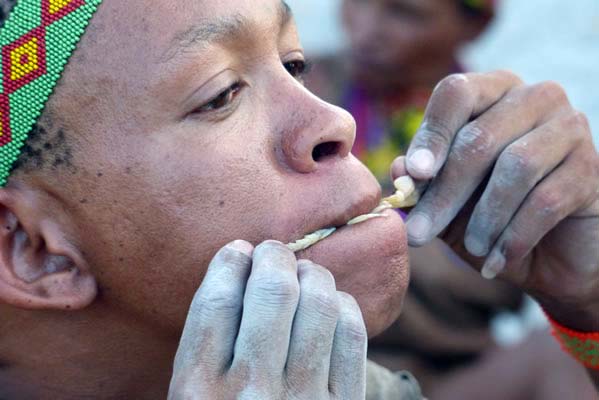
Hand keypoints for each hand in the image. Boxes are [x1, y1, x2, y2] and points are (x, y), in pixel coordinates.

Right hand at [168, 240, 366, 399]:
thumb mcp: (192, 398)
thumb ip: (206, 342)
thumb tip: (238, 263)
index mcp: (198, 392)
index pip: (217, 300)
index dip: (229, 261)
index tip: (237, 251)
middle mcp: (251, 394)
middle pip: (272, 290)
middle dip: (273, 256)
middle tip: (271, 253)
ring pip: (318, 302)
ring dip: (311, 273)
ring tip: (302, 273)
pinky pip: (351, 332)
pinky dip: (342, 305)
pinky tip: (329, 305)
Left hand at [391, 71, 598, 329]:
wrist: (549, 258)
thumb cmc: (489, 219)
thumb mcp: (446, 205)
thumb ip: (422, 184)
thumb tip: (399, 168)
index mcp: (492, 94)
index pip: (456, 93)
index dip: (432, 134)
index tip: (414, 174)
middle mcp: (534, 98)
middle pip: (479, 138)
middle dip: (444, 193)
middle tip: (419, 234)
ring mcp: (569, 128)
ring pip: (515, 166)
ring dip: (484, 217)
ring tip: (473, 248)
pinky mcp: (592, 169)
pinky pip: (547, 200)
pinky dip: (515, 236)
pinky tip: (497, 260)